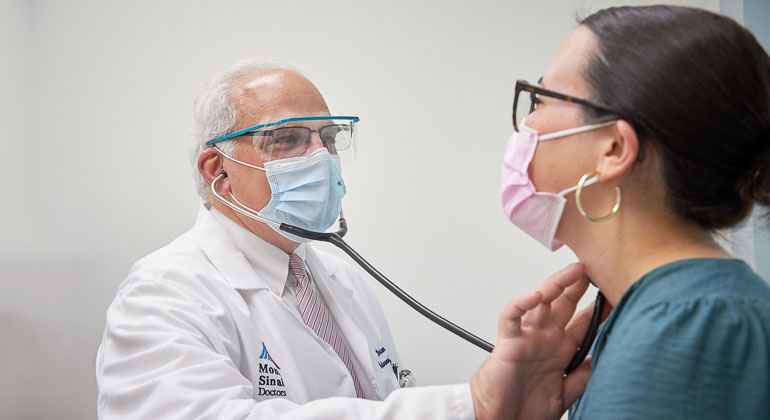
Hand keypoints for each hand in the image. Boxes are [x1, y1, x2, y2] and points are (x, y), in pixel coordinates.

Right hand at [470, 263, 592, 419]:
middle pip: (565, 303)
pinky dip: (521, 303)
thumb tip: (603, 359)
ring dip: (557, 284)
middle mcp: (545, 338)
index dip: (600, 308)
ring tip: (574, 271)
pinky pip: (512, 315)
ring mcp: (527, 336)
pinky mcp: (509, 340)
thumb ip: (581, 378)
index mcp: (561, 350)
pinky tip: (535, 295)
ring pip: (541, 301)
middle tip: (597, 269)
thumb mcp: (564, 395)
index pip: (584, 321)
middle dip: (580, 286)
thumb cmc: (523, 409)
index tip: (619, 294)